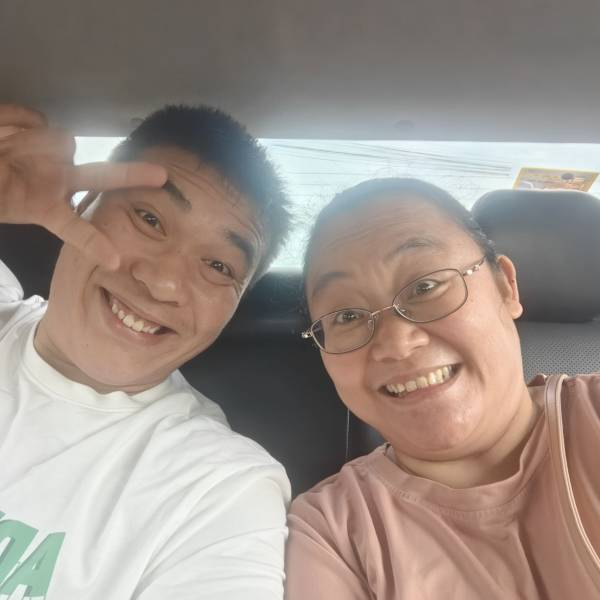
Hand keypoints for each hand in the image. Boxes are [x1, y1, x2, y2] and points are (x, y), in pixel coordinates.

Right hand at [0, 104, 166, 268]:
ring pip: (63, 141)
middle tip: (163, 176)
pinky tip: (8, 134)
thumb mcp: (4, 201)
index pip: (74, 229)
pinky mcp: (39, 128)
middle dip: (131, 175)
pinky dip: (19, 123)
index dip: (92, 243)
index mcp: (44, 207)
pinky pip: (38, 121)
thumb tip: (28, 154)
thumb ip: (20, 195)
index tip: (115, 262)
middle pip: (102, 177)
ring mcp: (51, 155)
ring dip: (37, 143)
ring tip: (9, 151)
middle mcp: (56, 181)